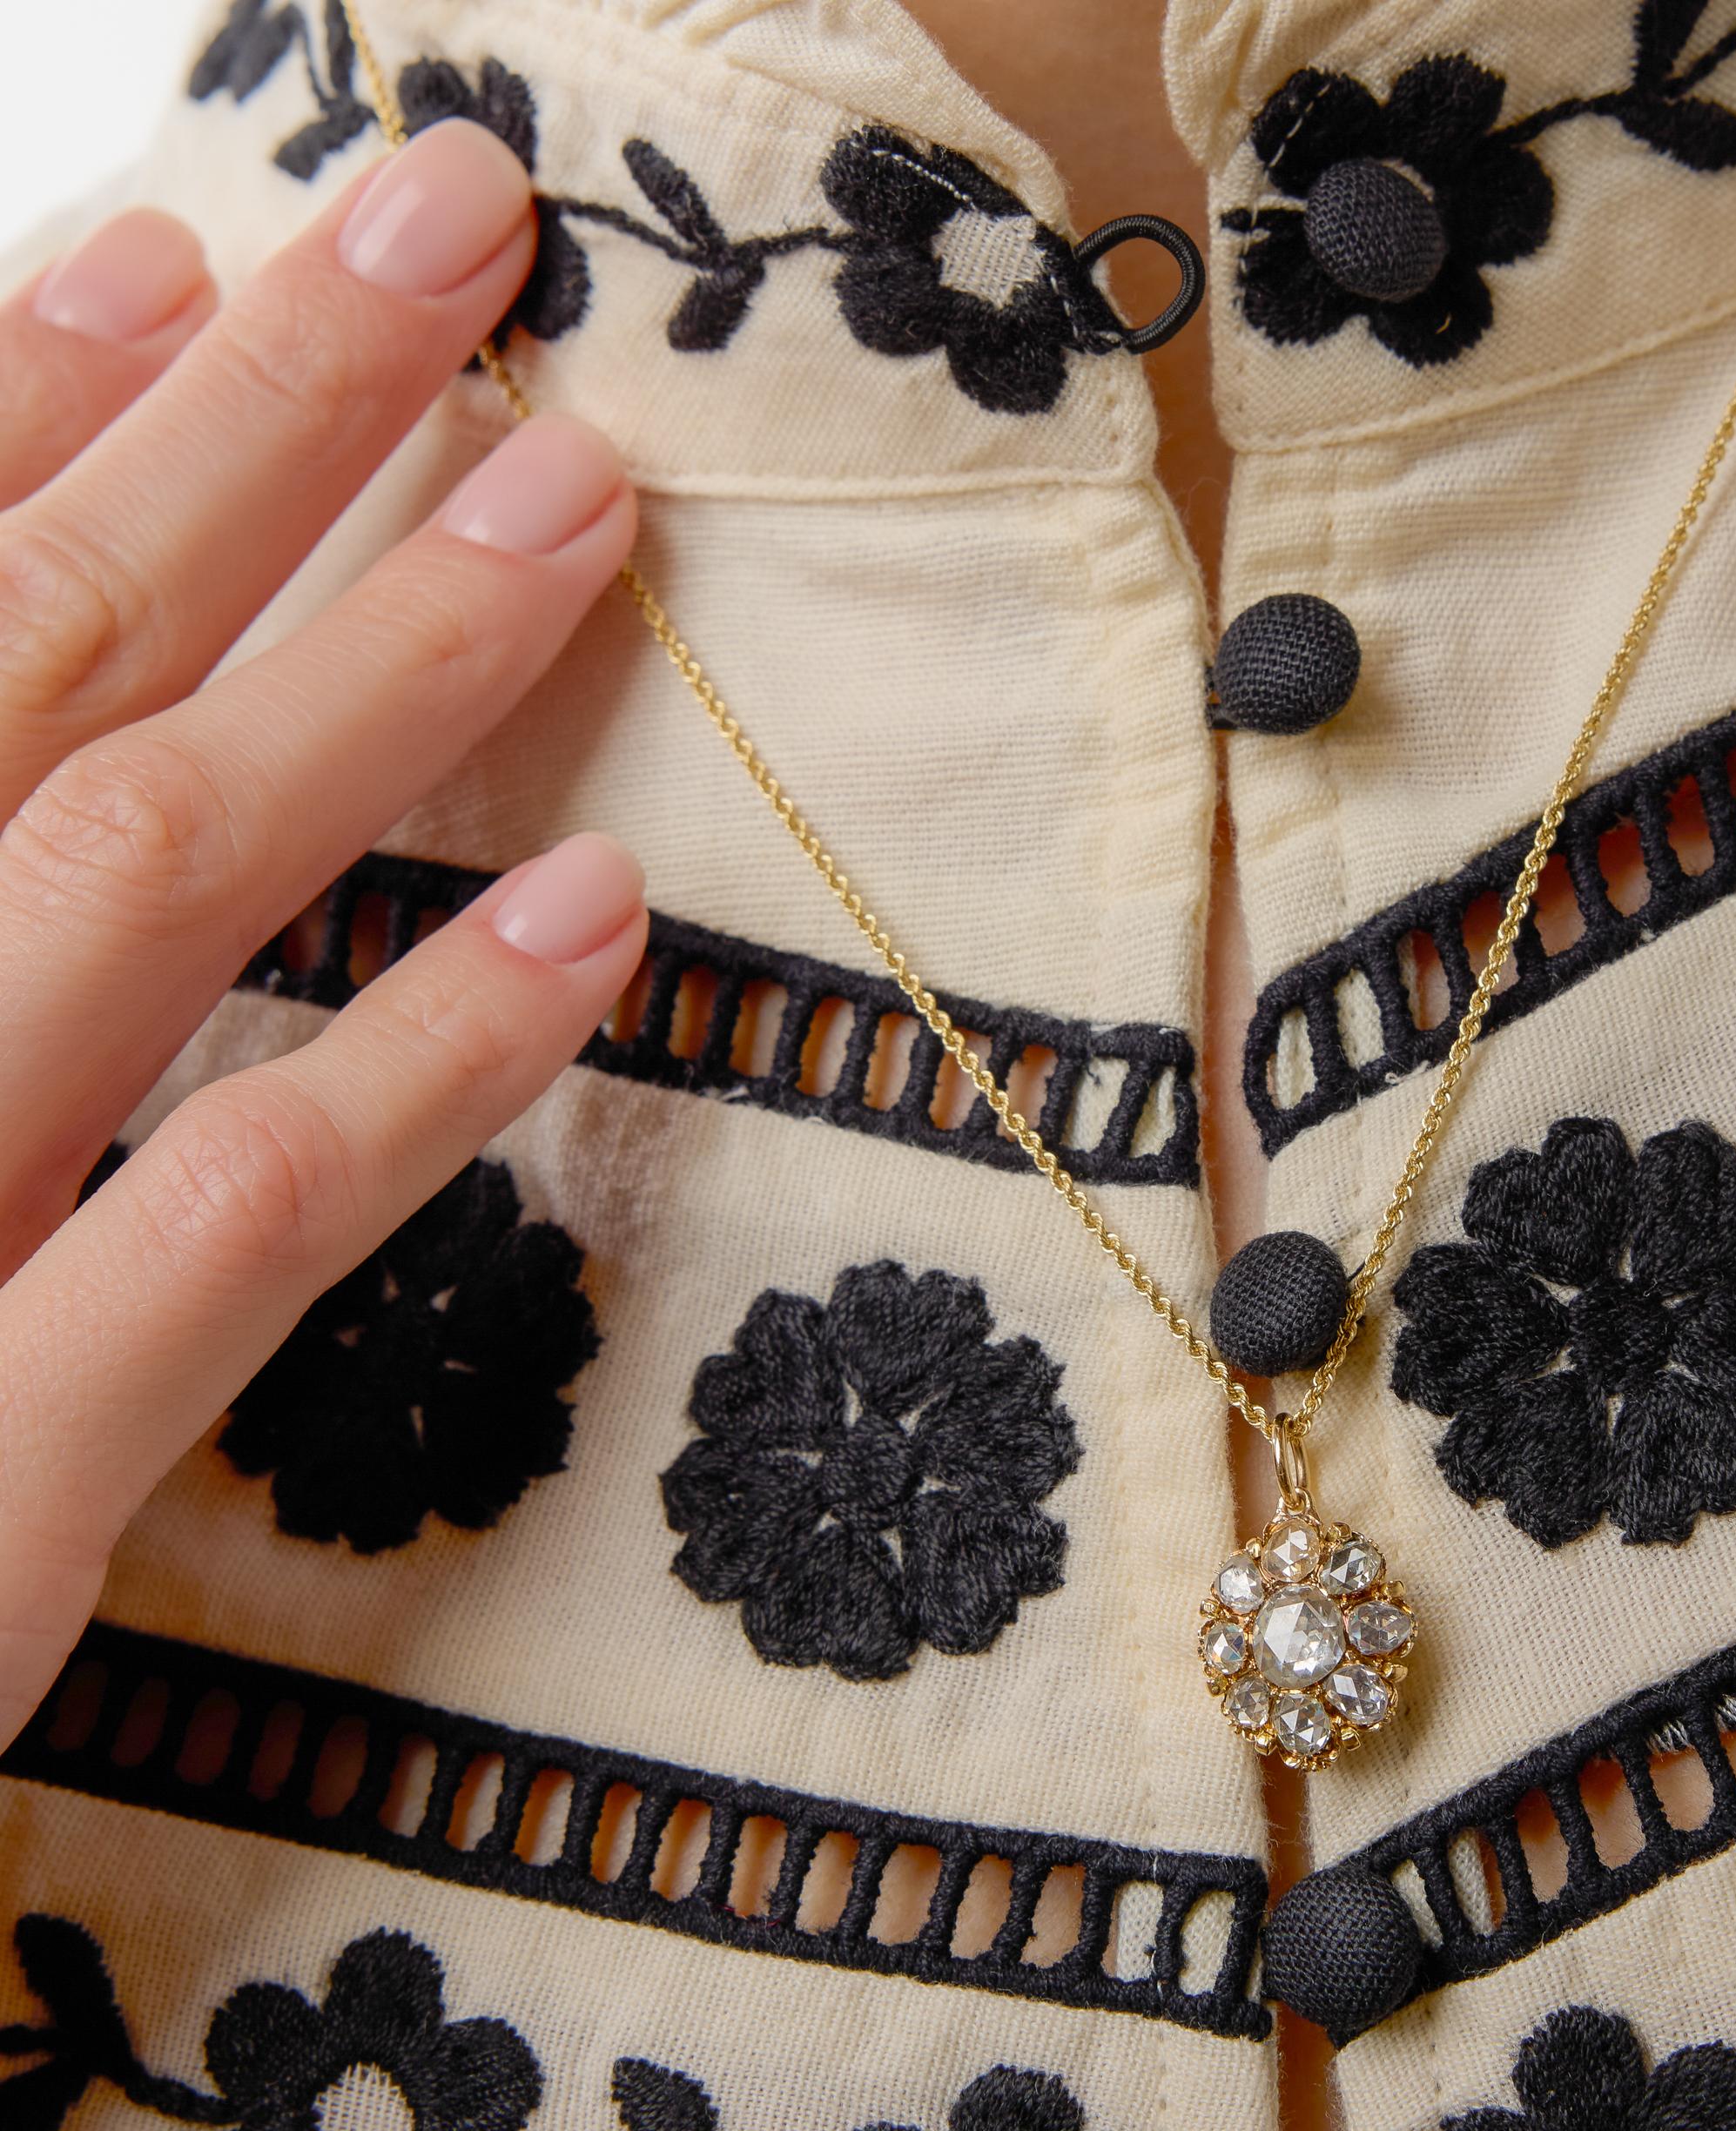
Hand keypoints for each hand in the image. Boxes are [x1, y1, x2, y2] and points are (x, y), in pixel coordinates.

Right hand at [0, 119, 645, 1741]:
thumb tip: (18, 708)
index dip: (4, 399)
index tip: (173, 251)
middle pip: (24, 655)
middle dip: (256, 426)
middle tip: (465, 224)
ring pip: (138, 869)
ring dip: (383, 670)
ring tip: (582, 498)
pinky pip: (232, 1220)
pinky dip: (421, 1058)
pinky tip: (595, 921)